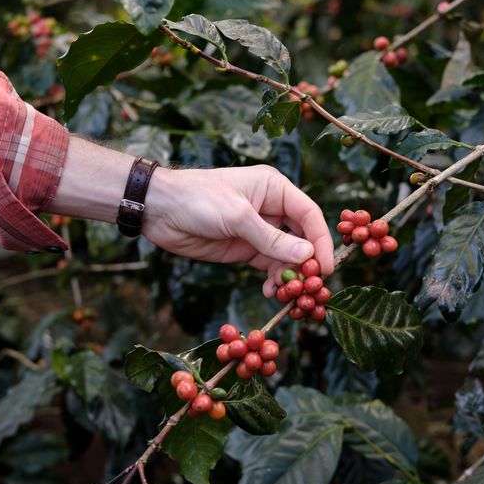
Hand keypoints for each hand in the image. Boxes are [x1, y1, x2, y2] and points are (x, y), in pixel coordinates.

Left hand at [144, 165, 333, 296]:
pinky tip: (271, 292)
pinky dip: (274, 280)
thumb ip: (271, 239)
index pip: (309, 215)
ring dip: (290, 276)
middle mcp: (271, 208)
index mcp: (274, 189)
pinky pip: (269, 266)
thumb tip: (306, 255)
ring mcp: (258, 230)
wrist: (159, 210)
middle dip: (307, 263)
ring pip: (287, 256)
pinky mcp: (244, 249)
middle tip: (308, 288)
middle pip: (302, 238)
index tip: (325, 269)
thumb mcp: (237, 217)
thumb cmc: (197, 199)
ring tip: (286, 294)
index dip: (321, 241)